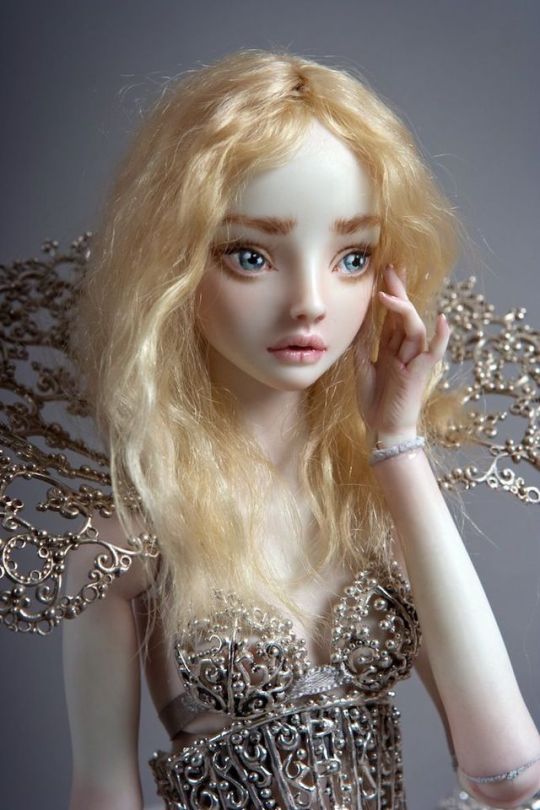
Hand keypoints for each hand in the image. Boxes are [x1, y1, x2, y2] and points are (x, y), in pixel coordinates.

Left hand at [354, 265, 450, 445]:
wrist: (382, 429)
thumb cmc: (374, 402)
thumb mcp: (362, 368)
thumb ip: (363, 346)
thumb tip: (358, 322)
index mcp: (392, 347)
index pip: (392, 314)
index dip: (390, 293)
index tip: (383, 271)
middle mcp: (405, 349)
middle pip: (405, 314)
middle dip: (399, 291)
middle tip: (390, 268)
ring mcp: (414, 359)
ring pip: (415, 328)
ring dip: (404, 310)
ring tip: (388, 295)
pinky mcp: (420, 373)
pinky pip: (434, 352)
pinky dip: (440, 337)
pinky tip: (441, 320)